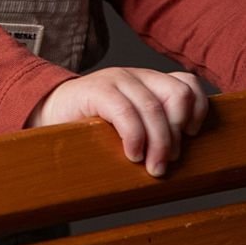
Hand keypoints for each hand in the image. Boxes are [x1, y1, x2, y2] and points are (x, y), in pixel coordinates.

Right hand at [27, 67, 207, 174]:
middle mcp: (137, 76)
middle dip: (176, 133)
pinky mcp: (96, 90)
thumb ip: (155, 130)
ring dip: (158, 143)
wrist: (48, 112)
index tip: (190, 138)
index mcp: (150, 82)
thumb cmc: (93, 125)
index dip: (197, 111)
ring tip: (152, 167)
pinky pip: (125, 111)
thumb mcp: (131, 124)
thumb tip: (182, 157)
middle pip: (177, 95)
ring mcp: (117, 80)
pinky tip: (132, 154)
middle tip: (166, 162)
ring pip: (153, 107)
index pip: (188, 84)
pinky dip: (134, 136)